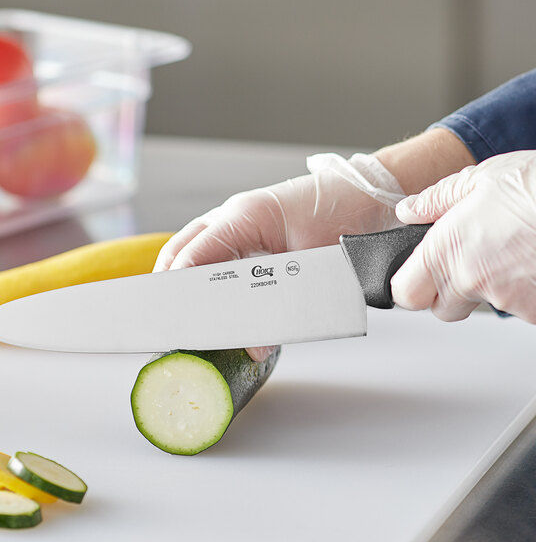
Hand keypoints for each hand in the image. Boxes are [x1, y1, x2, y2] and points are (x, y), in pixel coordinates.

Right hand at [154, 152, 404, 360]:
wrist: (372, 194)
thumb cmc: (346, 215)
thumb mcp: (311, 267)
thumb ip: (279, 308)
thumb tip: (254, 347)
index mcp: (244, 216)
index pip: (193, 256)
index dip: (180, 290)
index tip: (175, 318)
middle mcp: (235, 214)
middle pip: (182, 249)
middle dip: (171, 283)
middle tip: (170, 317)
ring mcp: (242, 219)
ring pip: (195, 247)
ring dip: (186, 277)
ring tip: (184, 309)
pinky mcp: (253, 229)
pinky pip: (216, 249)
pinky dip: (206, 271)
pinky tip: (211, 292)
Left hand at [391, 151, 535, 322]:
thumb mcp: (481, 178)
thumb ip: (437, 199)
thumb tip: (408, 209)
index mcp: (445, 248)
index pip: (405, 293)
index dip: (409, 286)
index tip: (416, 276)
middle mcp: (470, 280)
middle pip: (441, 309)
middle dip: (449, 292)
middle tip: (472, 262)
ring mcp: (506, 299)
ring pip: (484, 307)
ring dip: (492, 288)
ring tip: (514, 253)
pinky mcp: (535, 311)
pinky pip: (520, 309)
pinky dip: (525, 292)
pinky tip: (532, 264)